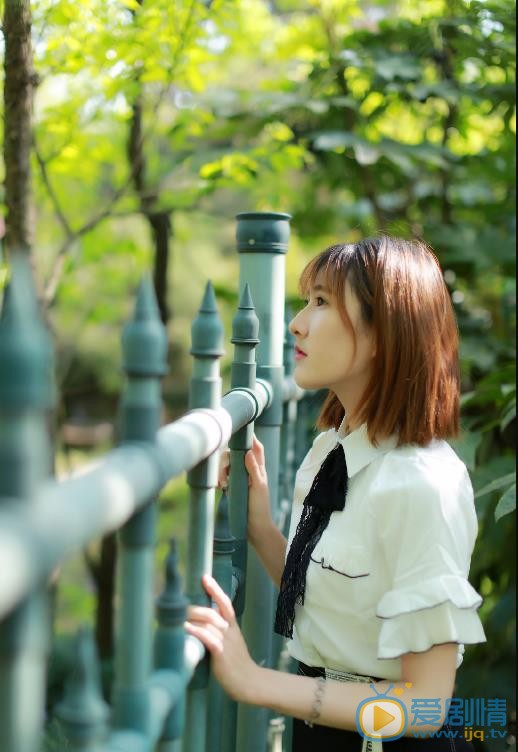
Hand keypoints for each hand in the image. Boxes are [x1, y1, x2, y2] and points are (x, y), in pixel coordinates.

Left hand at [184, 574, 258, 702]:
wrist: (250, 682)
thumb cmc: (237, 664)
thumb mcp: (232, 643)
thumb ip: (221, 633)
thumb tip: (203, 626)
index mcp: (232, 627)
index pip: (225, 603)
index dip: (215, 589)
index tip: (205, 577)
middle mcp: (229, 631)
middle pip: (212, 611)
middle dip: (194, 606)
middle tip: (177, 603)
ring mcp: (226, 642)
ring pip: (208, 623)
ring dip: (191, 617)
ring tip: (176, 614)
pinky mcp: (221, 654)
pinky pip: (208, 638)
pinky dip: (196, 631)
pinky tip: (185, 628)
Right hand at [217, 436, 272, 544]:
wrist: (254, 528)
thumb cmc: (259, 507)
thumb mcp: (258, 487)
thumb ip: (254, 469)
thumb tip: (247, 451)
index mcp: (259, 469)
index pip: (255, 448)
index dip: (249, 438)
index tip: (239, 431)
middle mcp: (249, 471)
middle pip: (236, 454)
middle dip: (227, 459)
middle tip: (224, 472)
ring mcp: (240, 479)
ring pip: (228, 465)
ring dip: (221, 471)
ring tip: (221, 484)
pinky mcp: (233, 487)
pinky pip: (223, 476)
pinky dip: (219, 478)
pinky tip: (220, 487)